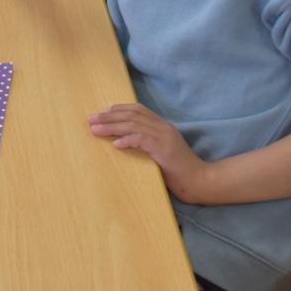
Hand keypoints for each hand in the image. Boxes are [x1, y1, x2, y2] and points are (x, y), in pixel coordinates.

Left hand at [89, 103, 209, 203]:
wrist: (199, 181)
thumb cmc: (178, 170)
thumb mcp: (159, 152)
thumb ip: (145, 143)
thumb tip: (120, 141)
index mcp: (161, 126)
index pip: (137, 110)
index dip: (118, 109)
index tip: (102, 112)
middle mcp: (162, 127)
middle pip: (131, 115)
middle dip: (108, 116)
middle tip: (90, 119)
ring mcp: (164, 137)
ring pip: (133, 125)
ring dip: (111, 127)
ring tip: (95, 130)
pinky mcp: (164, 149)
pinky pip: (142, 140)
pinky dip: (127, 140)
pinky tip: (115, 144)